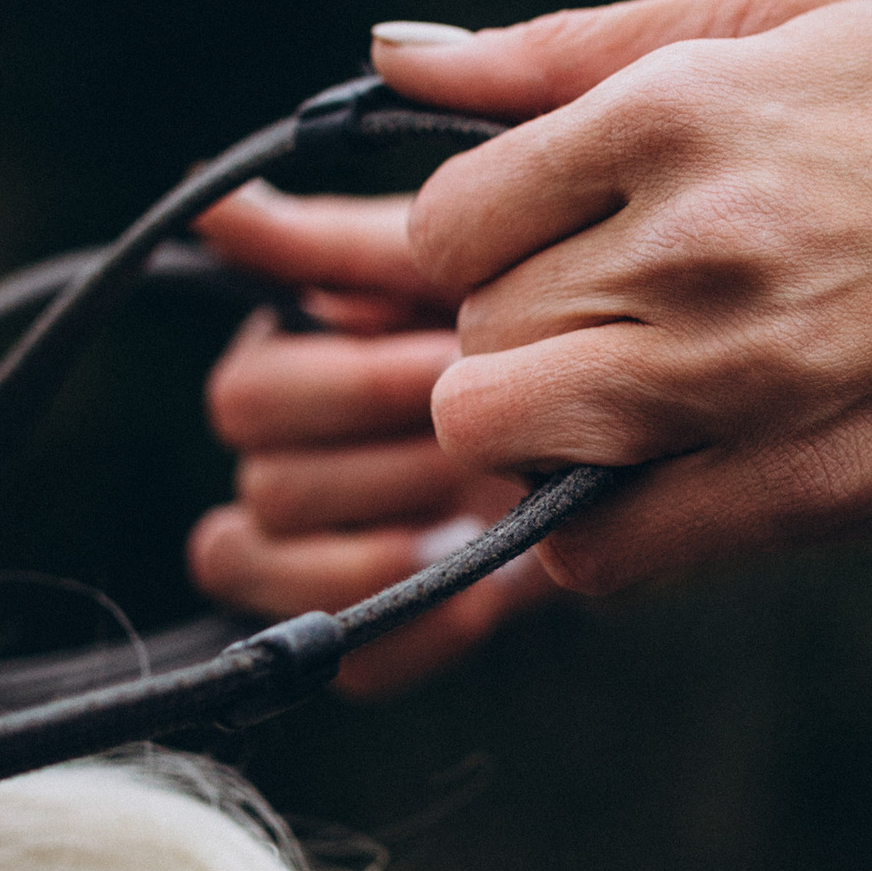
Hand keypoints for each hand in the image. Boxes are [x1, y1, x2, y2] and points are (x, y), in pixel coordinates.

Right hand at [185, 182, 550, 695]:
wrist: (654, 417)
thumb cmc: (547, 321)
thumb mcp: (460, 273)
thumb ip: (340, 243)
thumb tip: (217, 205)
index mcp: (292, 367)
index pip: (245, 397)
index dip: (345, 389)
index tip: (441, 362)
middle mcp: (289, 459)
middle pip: (265, 485)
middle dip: (381, 463)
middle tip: (475, 443)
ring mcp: (326, 554)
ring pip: (279, 574)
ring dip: (384, 542)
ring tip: (476, 511)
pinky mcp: (386, 631)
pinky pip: (352, 665)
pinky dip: (413, 635)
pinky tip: (483, 595)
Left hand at [381, 0, 871, 598]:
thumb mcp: (778, 17)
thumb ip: (569, 45)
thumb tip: (393, 59)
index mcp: (677, 114)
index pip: (450, 219)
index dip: (474, 244)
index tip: (538, 244)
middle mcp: (694, 246)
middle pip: (474, 335)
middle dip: (508, 339)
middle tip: (589, 325)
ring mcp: (742, 378)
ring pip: (505, 440)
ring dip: (530, 438)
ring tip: (605, 406)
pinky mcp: (796, 490)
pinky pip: (599, 552)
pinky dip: (593, 532)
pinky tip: (648, 482)